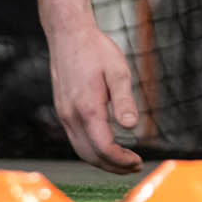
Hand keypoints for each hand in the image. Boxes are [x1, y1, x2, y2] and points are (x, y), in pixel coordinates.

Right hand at [48, 24, 142, 174]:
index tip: (138, 161)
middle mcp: (71, 116)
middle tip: (135, 166)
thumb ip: (124, 100)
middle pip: (90, 156)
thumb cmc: (95, 50)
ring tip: (123, 162)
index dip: (121, 161)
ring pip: (81, 150)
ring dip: (102, 161)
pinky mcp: (62, 111)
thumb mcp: (118, 70)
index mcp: (87, 108)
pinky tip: (107, 147)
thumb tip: (132, 126)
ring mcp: (64, 114)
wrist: (68, 35)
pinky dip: (92, 151)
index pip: (104, 148)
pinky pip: (75, 140)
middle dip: (113, 167)